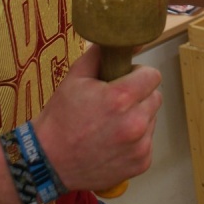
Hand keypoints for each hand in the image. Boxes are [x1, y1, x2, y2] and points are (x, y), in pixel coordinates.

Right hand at [32, 45, 161, 192]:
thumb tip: (126, 40)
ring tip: (112, 124)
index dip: (138, 75)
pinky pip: (148, 141)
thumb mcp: (76, 77)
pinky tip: (113, 141)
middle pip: (155, 97)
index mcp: (121, 98)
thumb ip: (102, 53)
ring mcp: (140, 146)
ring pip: (152, 119)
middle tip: (116, 103)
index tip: (125, 80)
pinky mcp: (141, 163)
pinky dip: (135, 140)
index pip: (153, 75)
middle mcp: (135, 123)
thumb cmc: (61, 117)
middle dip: (139, 96)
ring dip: (138, 117)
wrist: (48, 161)